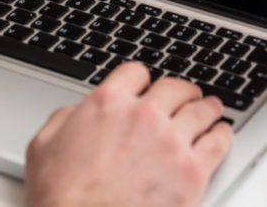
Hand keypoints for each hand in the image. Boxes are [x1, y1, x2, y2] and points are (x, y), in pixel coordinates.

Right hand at [26, 63, 232, 206]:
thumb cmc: (62, 195)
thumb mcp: (44, 144)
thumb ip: (66, 118)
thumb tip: (78, 114)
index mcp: (108, 102)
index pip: (136, 72)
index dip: (142, 80)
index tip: (146, 86)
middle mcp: (143, 115)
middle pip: (175, 87)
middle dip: (181, 89)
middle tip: (186, 94)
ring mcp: (171, 142)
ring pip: (201, 110)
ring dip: (207, 106)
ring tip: (211, 108)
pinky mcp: (192, 172)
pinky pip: (218, 142)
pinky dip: (222, 134)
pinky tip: (221, 132)